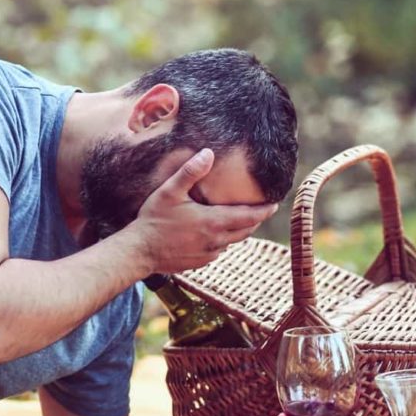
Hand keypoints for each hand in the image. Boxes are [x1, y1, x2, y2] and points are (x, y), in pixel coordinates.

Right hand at [124, 148, 276, 273]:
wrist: (139, 252)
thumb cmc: (153, 220)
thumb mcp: (169, 192)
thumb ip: (190, 172)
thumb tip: (208, 153)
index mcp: (213, 222)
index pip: (249, 217)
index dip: (264, 210)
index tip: (275, 204)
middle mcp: (216, 241)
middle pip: (246, 231)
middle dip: (255, 220)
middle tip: (262, 210)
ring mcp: (208, 254)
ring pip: (233, 242)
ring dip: (239, 231)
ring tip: (240, 219)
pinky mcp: (200, 262)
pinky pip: (218, 250)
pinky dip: (222, 241)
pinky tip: (215, 233)